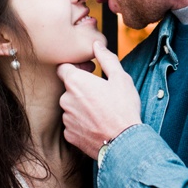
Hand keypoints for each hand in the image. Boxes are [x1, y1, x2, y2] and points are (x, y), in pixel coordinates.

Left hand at [58, 42, 142, 158]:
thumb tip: (96, 45)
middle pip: (69, 89)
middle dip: (81, 90)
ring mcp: (66, 119)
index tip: (89, 72)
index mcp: (75, 82)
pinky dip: (82, 123)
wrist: (124, 142)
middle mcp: (65, 99)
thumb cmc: (123, 108)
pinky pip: (73, 124)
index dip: (75, 68)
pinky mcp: (69, 135)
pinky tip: (97, 125)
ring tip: (101, 112)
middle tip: (101, 95)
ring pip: (71, 107)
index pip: (63, 67)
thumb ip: (106, 59)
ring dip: (82, 107)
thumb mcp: (120, 78)